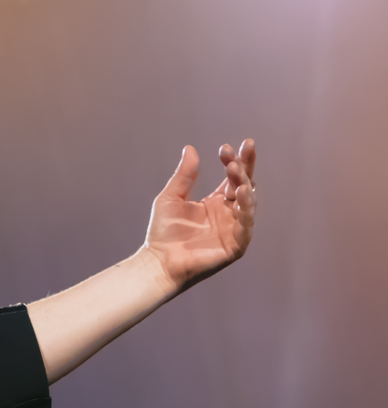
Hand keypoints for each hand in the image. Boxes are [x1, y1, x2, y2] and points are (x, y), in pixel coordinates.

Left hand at [142, 140, 256, 292]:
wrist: (158, 261)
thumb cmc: (163, 232)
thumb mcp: (172, 197)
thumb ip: (184, 175)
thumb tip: (190, 148)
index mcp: (216, 202)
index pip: (232, 177)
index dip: (234, 161)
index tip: (225, 147)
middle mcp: (228, 213)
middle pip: (244, 186)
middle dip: (243, 168)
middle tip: (239, 152)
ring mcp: (234, 229)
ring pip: (248, 203)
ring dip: (244, 185)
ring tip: (236, 170)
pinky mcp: (235, 245)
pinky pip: (246, 226)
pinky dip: (247, 210)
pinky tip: (241, 194)